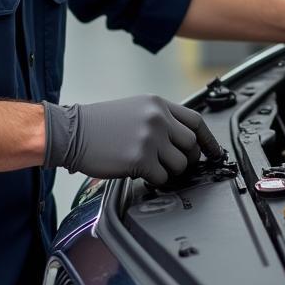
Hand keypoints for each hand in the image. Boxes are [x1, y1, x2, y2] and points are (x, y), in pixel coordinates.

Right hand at [43, 95, 221, 184]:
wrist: (71, 132)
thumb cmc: (98, 124)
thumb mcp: (134, 109)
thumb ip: (160, 119)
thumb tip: (181, 140)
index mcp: (157, 104)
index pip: (196, 121)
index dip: (208, 140)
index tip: (213, 151)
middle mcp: (157, 118)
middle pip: (191, 144)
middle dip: (187, 159)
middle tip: (175, 165)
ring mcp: (150, 138)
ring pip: (180, 164)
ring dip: (169, 171)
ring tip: (152, 167)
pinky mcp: (140, 159)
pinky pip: (162, 177)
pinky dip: (154, 180)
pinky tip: (140, 173)